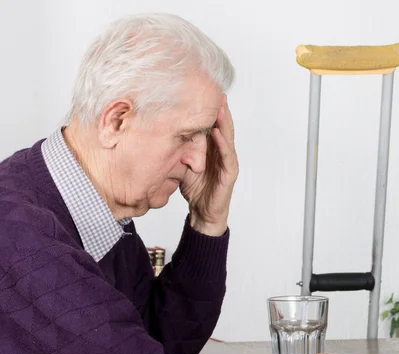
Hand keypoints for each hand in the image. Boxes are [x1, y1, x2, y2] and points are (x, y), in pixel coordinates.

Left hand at [182, 94, 238, 235]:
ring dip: (224, 121)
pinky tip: (216, 132)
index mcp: (212, 148)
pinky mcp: (229, 173)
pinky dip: (222, 143)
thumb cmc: (195, 189)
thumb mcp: (182, 163)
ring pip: (227, 137)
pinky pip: (227, 156)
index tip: (203, 92)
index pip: (212, 124)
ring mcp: (228, 162)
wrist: (203, 212)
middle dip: (220, 109)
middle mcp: (222, 152)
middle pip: (223, 126)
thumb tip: (163, 132)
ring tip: (220, 106)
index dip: (210, 109)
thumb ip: (180, 148)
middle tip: (216, 91)